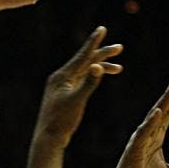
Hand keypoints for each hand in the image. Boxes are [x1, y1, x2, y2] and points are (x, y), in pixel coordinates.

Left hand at [35, 26, 123, 148]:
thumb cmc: (61, 121)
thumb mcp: (77, 101)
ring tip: (119, 68)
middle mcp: (61, 78)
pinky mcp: (65, 94)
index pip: (81, 56)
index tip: (102, 29)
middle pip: (84, 61)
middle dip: (102, 54)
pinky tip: (101, 78)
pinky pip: (81, 80)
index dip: (93, 43)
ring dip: (101, 67)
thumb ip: (88, 83)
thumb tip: (98, 66)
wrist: (48, 138)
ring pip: (84, 71)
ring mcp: (62, 86)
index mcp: (62, 77)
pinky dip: (93, 77)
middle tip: (120, 48)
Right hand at [101, 74, 168, 167]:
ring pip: (153, 117)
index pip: (168, 114)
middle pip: (162, 110)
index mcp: (155, 140)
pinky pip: (142, 135)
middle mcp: (147, 137)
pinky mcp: (133, 153)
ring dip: (164, 101)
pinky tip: (158, 111)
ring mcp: (139, 143)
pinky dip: (150, 123)